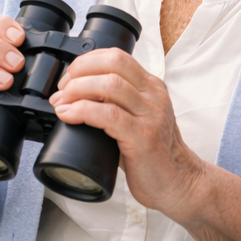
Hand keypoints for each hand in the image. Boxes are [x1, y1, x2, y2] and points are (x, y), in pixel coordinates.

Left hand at [50, 49, 204, 217]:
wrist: (178, 183)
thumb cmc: (152, 154)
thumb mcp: (136, 120)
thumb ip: (113, 105)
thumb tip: (72, 99)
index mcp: (151, 87)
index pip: (117, 56)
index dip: (87, 62)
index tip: (69, 78)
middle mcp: (153, 96)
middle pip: (113, 62)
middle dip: (80, 70)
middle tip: (63, 89)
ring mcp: (150, 115)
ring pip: (110, 85)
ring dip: (78, 90)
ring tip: (62, 103)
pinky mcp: (143, 137)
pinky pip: (109, 115)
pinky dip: (83, 111)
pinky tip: (69, 116)